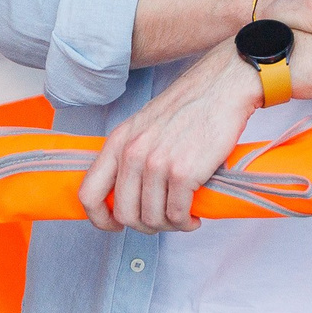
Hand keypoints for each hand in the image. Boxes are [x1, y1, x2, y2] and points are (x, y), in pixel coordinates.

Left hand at [78, 42, 263, 232]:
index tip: (116, 225)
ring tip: (182, 217)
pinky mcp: (183, 172)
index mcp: (118, 141)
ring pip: (152, 218)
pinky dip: (186, 223)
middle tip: (163, 220)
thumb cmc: (190, 105)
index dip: (100, 219)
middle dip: (144, 225)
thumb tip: (128, 190)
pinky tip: (194, 216)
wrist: (223, 86)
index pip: (89, 193)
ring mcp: (157, 163)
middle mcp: (132, 153)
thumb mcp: (145, 124)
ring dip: (169, 226)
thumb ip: (131, 153)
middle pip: (124, 214)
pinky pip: (177, 214)